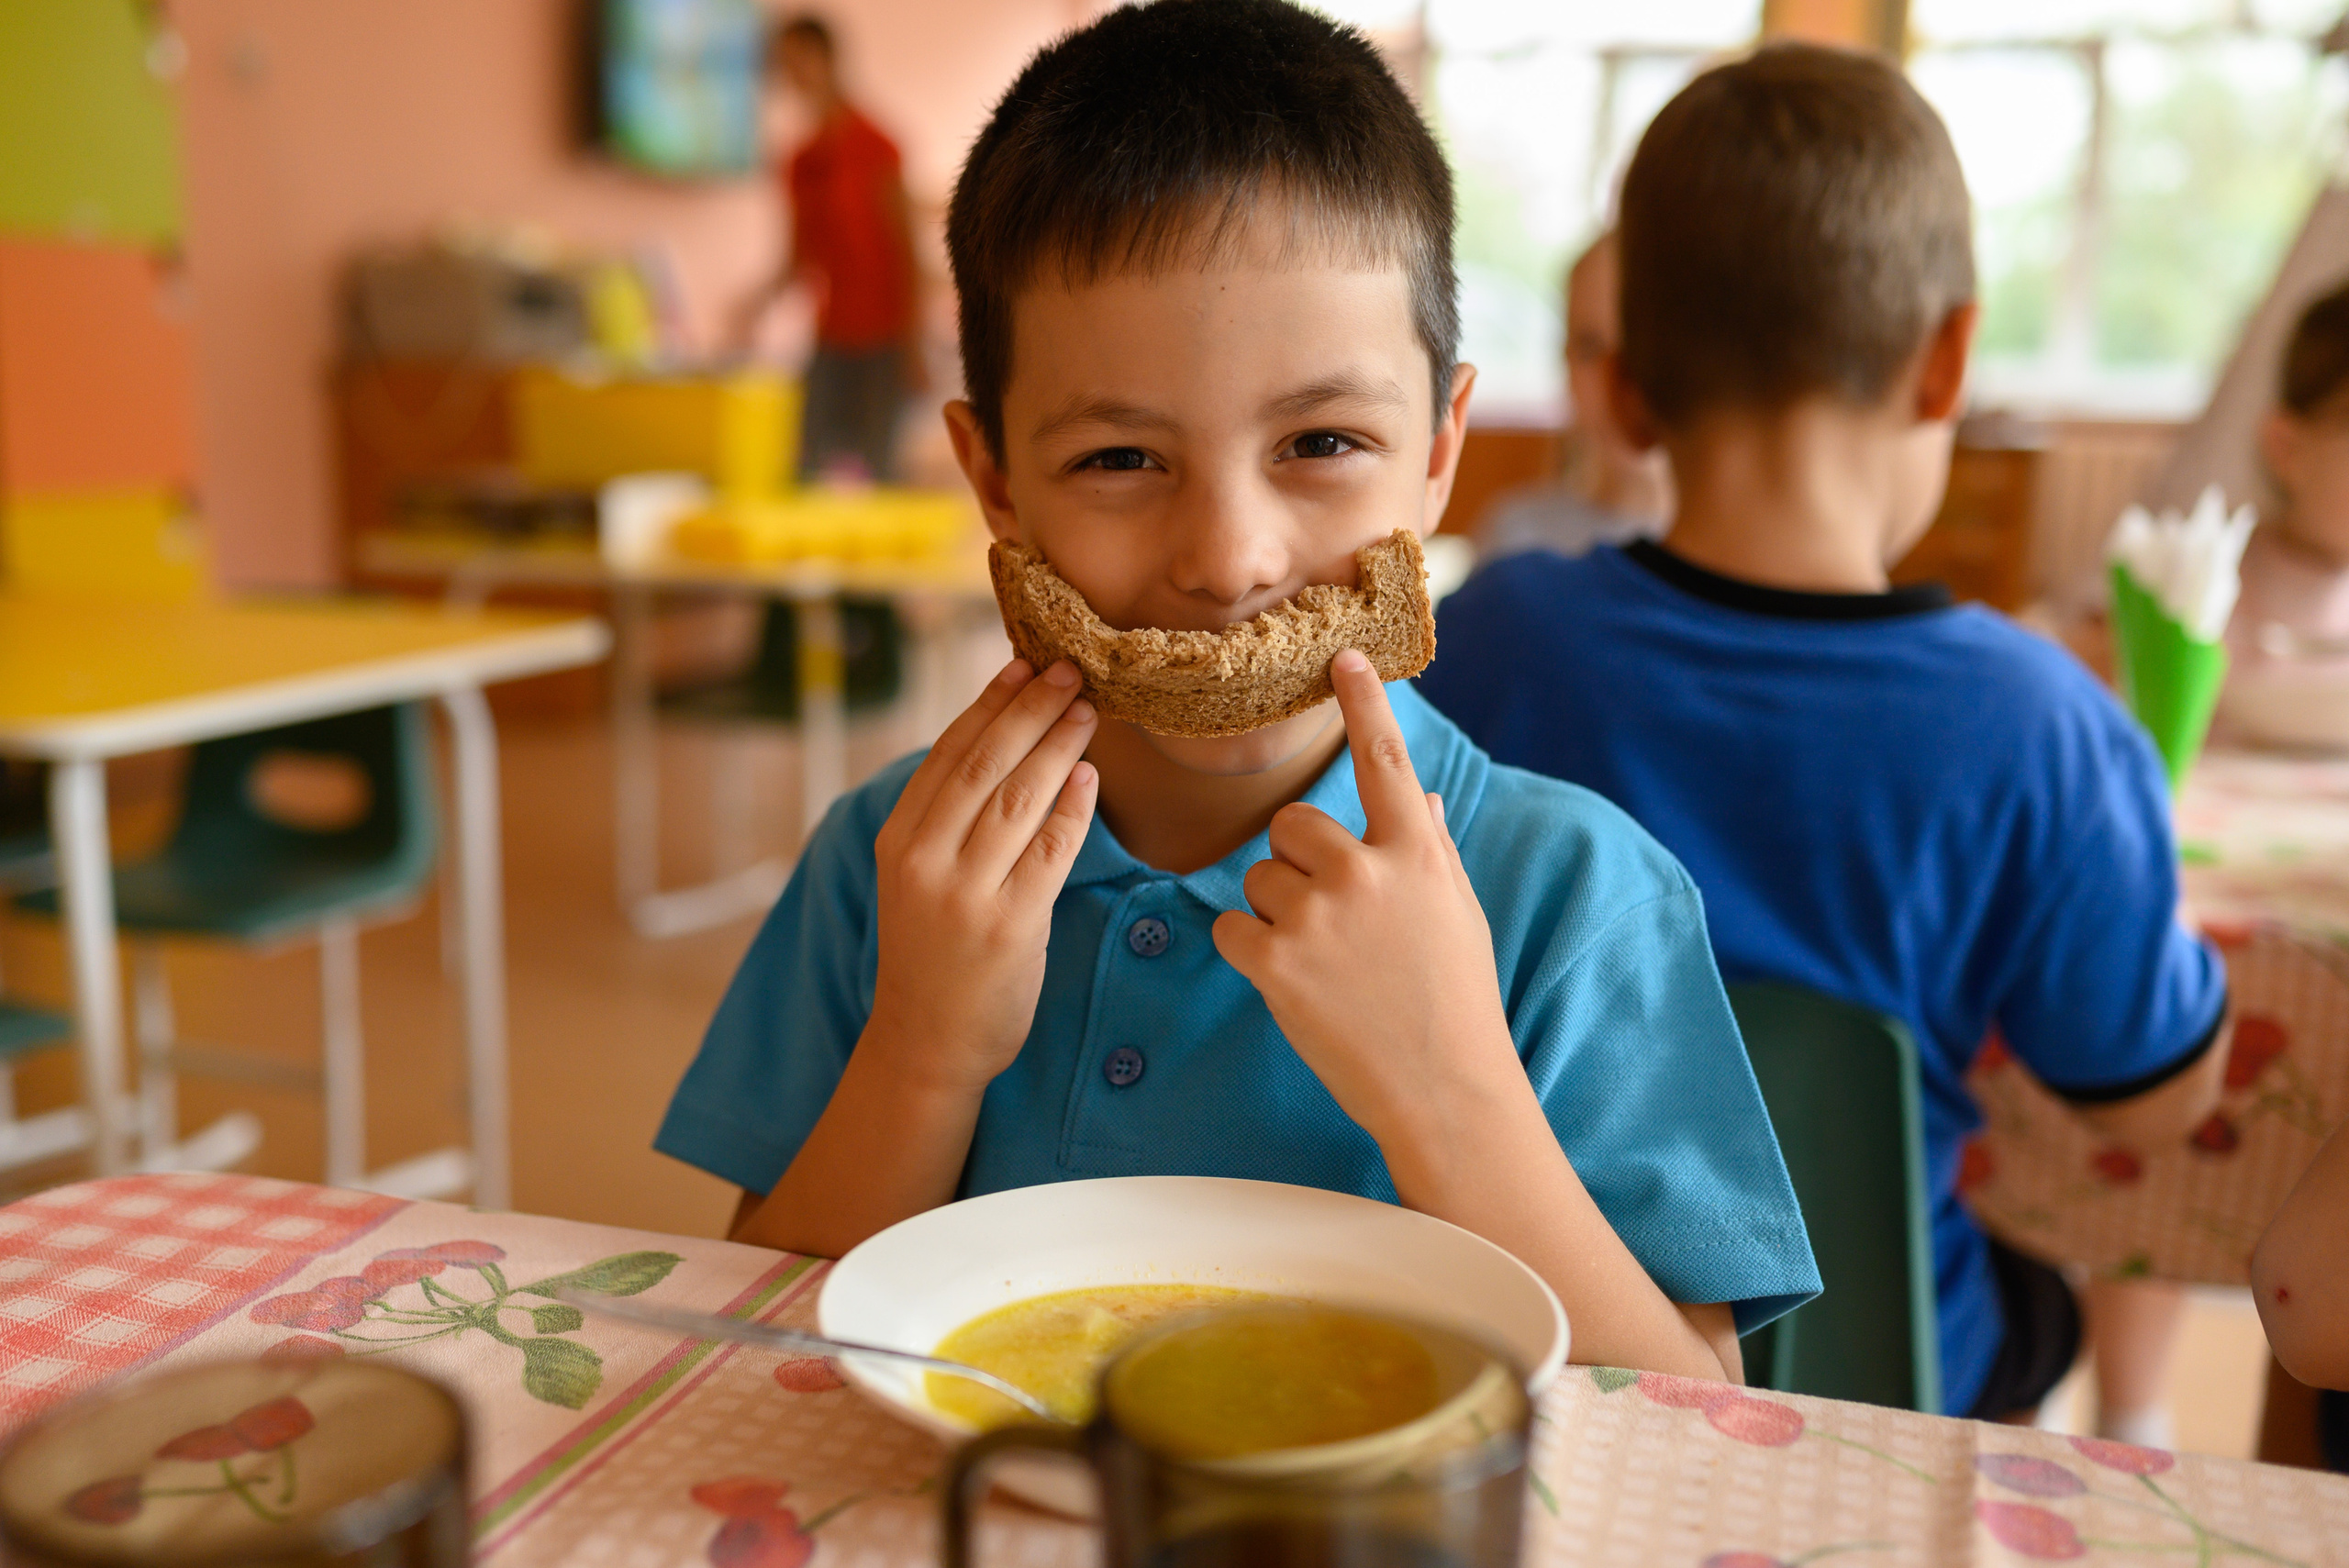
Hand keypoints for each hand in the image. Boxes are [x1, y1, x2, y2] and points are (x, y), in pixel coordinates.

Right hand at [866, 658, 1098, 1092]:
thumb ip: (946, 820)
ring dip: (1058, 746)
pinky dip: (1073, 807)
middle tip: (1068, 671)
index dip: (988, 704)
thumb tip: (1000, 743)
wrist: (926, 1042)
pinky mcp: (1011, 924)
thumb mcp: (916, 878)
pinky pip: (1050, 849)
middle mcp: (925, 861)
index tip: (1021, 665)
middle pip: (985, 765)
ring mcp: (967, 893)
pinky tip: (1089, 777)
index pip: (948, 754)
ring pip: (1020, 798)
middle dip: (1030, 710)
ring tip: (1087, 711)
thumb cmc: (930, 954)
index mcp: (898, 841)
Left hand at [1212, 650, 1517, 1146]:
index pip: (1385, 761)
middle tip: (1333, 919)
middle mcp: (1366, 871)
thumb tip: (1425, 800)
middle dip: (1297, 864)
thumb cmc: (1454, 999)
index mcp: (1417, 852)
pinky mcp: (1277, 963)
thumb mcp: (1457, 913)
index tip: (1344, 656)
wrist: (1445, 1090)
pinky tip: (1294, 985)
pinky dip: (1251, 954)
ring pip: (1258, 877)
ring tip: (1324, 962)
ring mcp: (1319, 916)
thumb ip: (1430, 849)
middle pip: (1290, 824)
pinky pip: (1232, 928)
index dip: (1365, 705)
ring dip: (1275, 912)